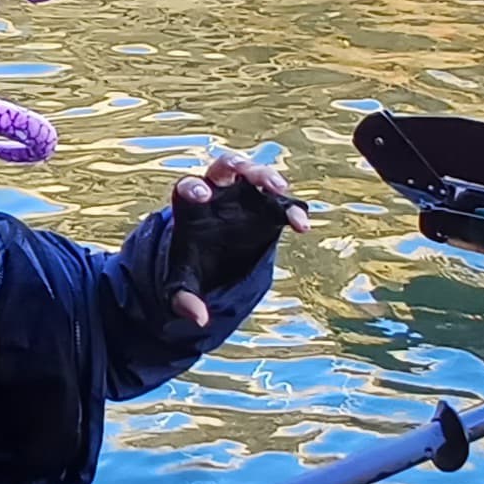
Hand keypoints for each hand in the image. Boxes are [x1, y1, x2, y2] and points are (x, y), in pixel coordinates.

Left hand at [164, 150, 310, 326]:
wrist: (213, 261)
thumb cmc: (193, 263)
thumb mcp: (182, 284)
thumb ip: (183, 298)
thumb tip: (199, 318)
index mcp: (190, 204)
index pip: (188, 186)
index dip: (193, 187)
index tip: (201, 195)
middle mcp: (219, 192)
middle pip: (226, 167)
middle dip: (237, 166)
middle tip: (245, 173)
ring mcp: (245, 197)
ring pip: (257, 176)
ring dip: (268, 177)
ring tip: (280, 190)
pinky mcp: (269, 210)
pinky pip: (284, 205)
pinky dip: (294, 211)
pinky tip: (301, 227)